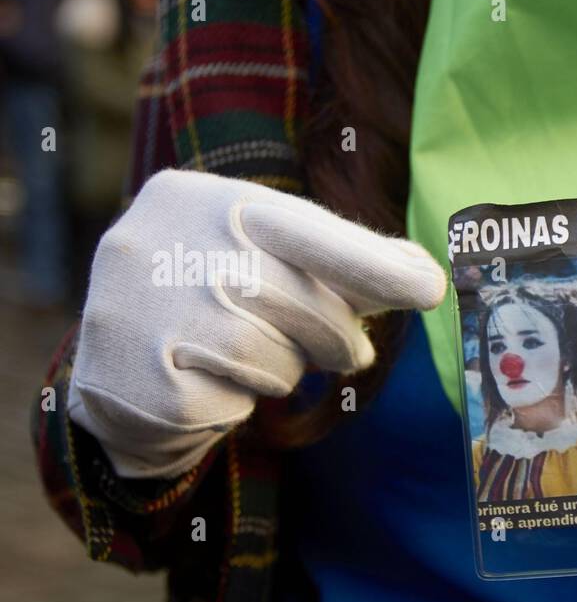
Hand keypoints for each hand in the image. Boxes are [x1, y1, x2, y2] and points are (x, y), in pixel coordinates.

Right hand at [68, 169, 445, 478]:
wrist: (120, 371)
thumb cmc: (216, 304)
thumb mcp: (270, 259)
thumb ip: (343, 260)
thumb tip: (427, 274)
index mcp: (198, 198)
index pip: (305, 232)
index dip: (371, 265)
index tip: (431, 288)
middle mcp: (160, 240)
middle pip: (297, 301)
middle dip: (333, 336)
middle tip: (345, 353)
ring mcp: (139, 309)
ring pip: (268, 357)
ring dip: (282, 371)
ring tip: (250, 361)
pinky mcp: (138, 377)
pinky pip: (234, 401)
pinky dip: (239, 403)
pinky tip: (210, 386)